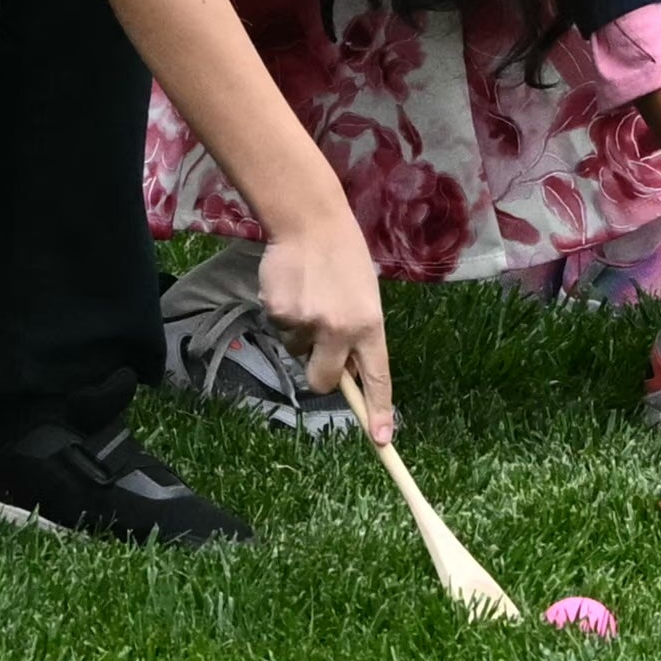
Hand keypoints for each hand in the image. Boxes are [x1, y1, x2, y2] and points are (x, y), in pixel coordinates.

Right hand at [267, 217, 393, 434]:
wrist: (310, 220)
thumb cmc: (344, 259)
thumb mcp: (365, 296)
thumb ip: (358, 334)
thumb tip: (347, 373)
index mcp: (370, 324)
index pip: (377, 376)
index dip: (379, 410)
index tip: (382, 440)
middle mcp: (340, 329)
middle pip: (324, 381)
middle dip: (320, 373)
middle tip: (319, 343)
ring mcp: (306, 322)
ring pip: (297, 351)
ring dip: (301, 333)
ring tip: (309, 296)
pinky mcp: (278, 313)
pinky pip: (279, 329)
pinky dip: (283, 315)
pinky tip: (292, 287)